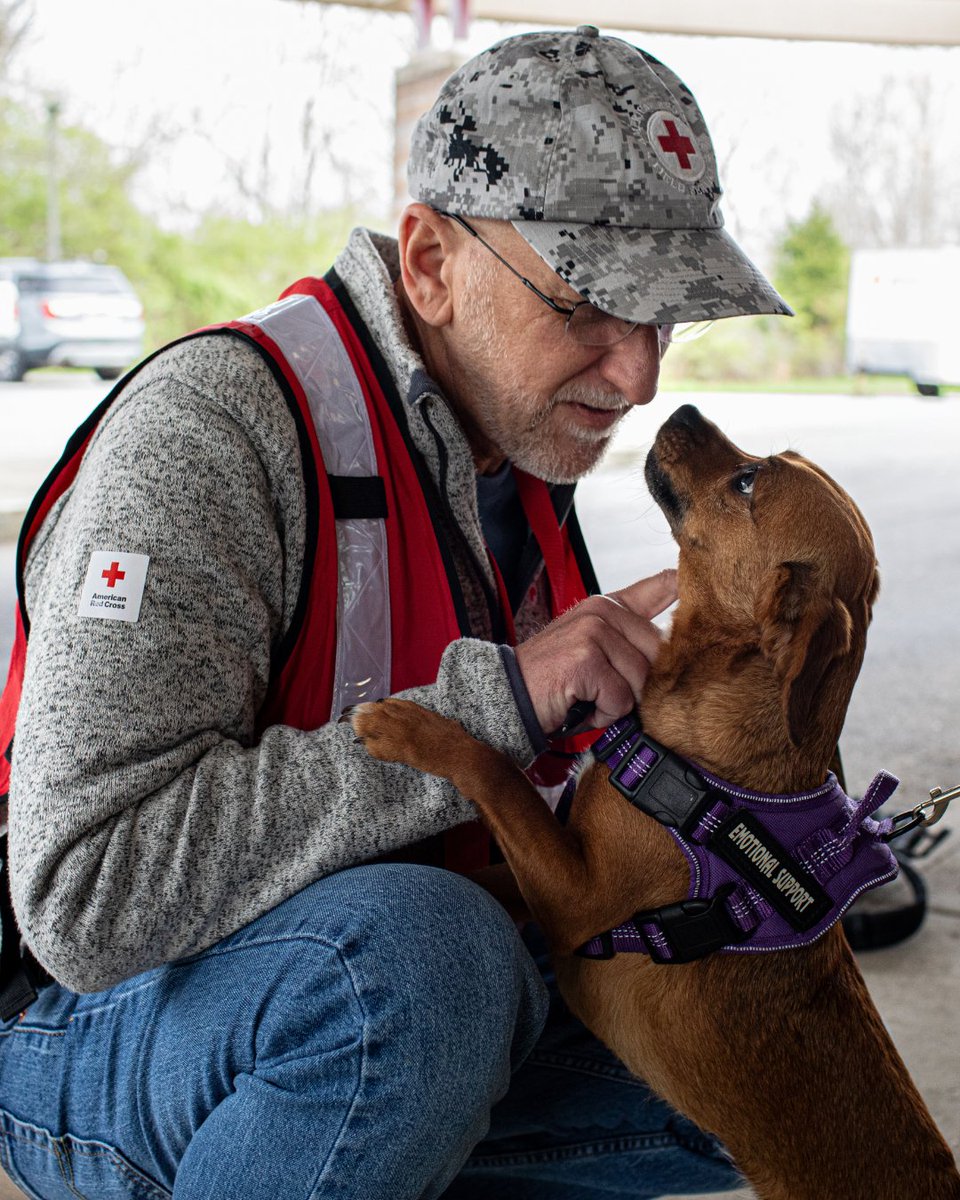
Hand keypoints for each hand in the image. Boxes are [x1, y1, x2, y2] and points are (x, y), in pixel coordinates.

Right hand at [514, 569, 677, 735]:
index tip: (695, 578)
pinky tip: (580, 705)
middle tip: (601, 690)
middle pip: (657, 655)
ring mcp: (593, 632)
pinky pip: (620, 698)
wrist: (508, 696)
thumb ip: (628, 639)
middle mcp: (602, 612)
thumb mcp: (592, 650)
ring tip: (588, 697)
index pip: (657, 587)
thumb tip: (670, 636)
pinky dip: (602, 714)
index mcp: (607, 606)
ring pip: (640, 682)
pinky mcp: (586, 658)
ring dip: (617, 703)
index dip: (680, 584)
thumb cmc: (554, 681)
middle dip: (635, 686)